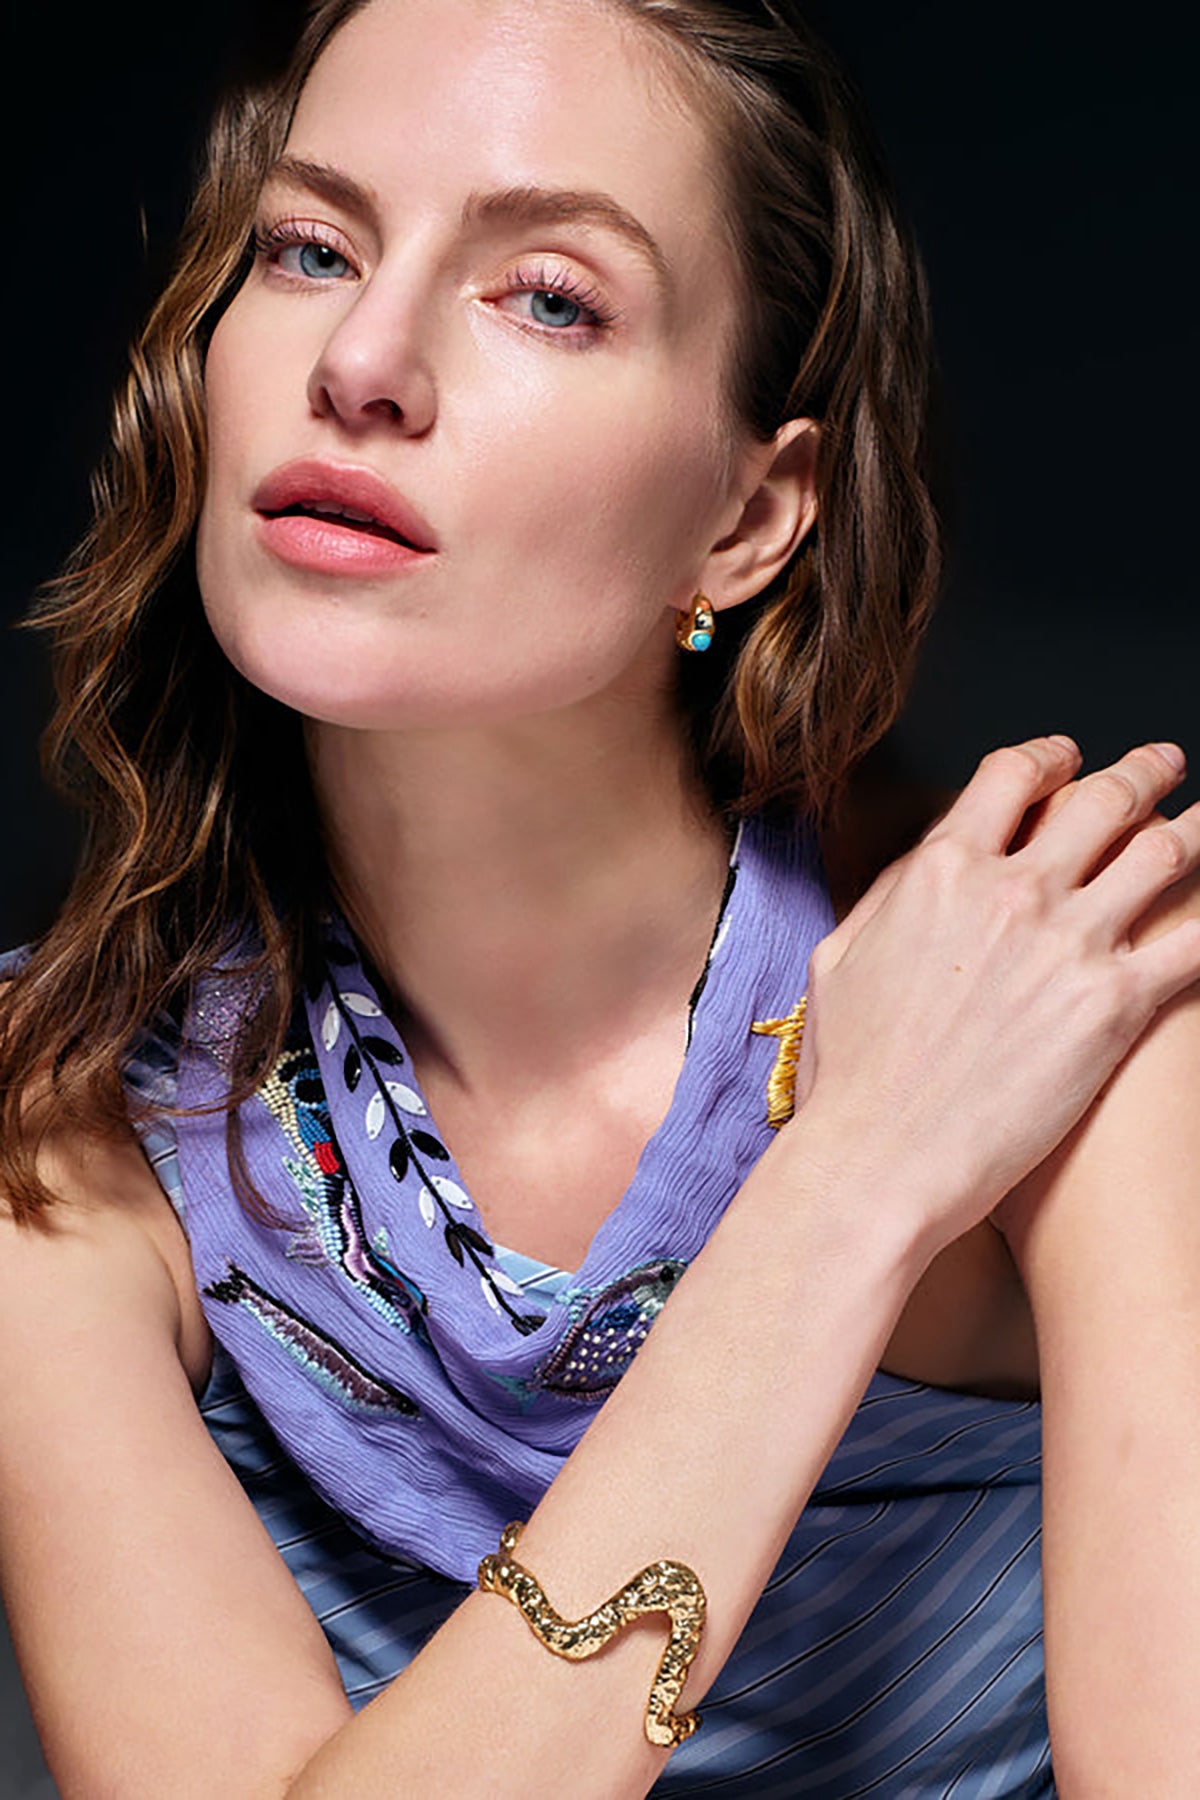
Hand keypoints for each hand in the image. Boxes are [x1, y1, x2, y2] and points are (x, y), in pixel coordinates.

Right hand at [787, 736, 1199, 1257]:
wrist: (883, 1157)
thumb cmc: (851, 1075)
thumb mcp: (839, 958)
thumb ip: (887, 895)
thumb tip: (924, 863)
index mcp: (941, 871)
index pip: (1011, 777)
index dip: (1050, 757)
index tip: (1069, 758)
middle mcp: (1014, 892)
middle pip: (1102, 799)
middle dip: (1144, 772)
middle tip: (1164, 764)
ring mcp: (1071, 943)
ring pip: (1164, 854)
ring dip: (1196, 827)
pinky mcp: (1116, 1004)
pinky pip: (1196, 942)